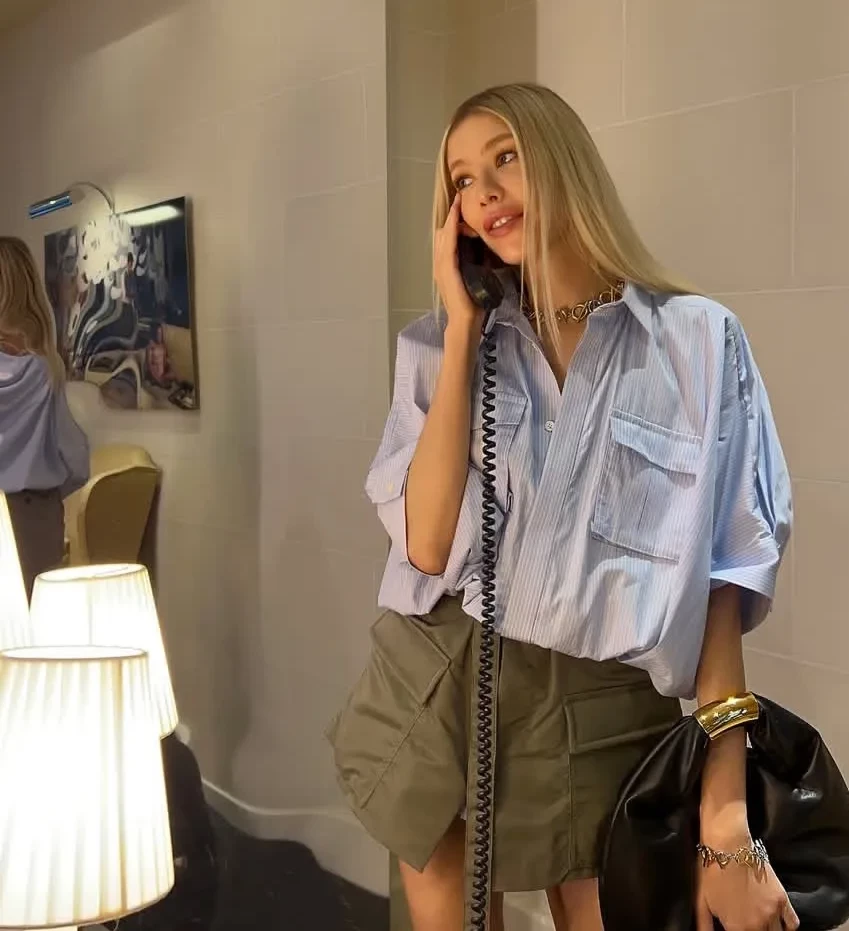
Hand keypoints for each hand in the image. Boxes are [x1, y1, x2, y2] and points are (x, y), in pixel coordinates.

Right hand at [433, 193, 482, 329]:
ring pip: (443, 235)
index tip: (459, 207)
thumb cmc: (472, 304)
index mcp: (447, 267)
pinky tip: (455, 219)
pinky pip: (447, 244)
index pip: (447, 239)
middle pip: (442, 234)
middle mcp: (440, 264)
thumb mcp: (476, 278)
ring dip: (450, 219)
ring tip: (457, 203)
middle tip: (459, 201)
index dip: (451, 223)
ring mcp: (441, 266)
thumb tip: (488, 250)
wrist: (465, 321)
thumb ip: (478, 264)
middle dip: (450, 217)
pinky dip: (450, 229)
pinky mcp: (447, 269)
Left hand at [695, 851, 798, 930]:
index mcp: (737, 927)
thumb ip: (705, 925)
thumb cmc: (712, 872)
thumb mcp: (701, 901)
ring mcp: (772, 912)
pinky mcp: (782, 899)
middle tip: (747, 923)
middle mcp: (757, 924)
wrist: (728, 846)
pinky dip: (787, 926)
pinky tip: (777, 922)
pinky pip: (792, 923)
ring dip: (769, 930)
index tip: (736, 927)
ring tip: (761, 924)